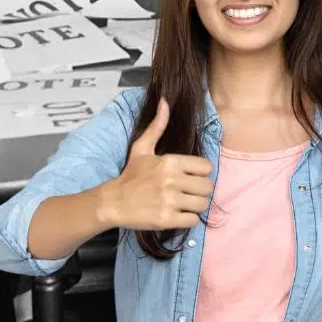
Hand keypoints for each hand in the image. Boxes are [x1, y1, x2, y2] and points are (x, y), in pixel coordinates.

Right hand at [100, 98, 213, 230]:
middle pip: (208, 187)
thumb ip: (157, 126)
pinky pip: (193, 220)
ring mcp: (170, 201)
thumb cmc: (131, 175)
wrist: (113, 201)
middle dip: (200, 191)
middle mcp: (172, 180)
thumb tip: (165, 101)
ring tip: (182, 204)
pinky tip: (177, 214)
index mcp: (170, 161)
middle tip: (187, 192)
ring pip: (202, 204)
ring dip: (194, 205)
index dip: (200, 173)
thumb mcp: (142, 148)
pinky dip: (187, 219)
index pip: (206, 167)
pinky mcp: (167, 219)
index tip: (190, 177)